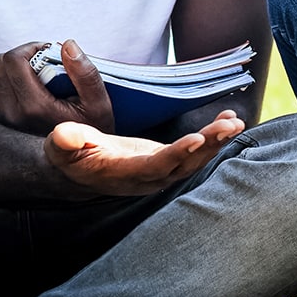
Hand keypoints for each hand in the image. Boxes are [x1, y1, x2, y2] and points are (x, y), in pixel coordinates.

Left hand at [0, 39, 114, 133]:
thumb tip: (67, 45)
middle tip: (39, 62)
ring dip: (4, 70)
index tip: (46, 52)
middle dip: (19, 57)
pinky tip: (11, 89)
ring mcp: (0, 123)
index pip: (12, 60)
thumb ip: (85, 72)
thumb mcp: (98, 102)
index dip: (29, 48)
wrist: (80, 164)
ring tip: (27, 75)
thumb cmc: (90, 131)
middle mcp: (12, 115)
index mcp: (34, 106)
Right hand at [44, 110, 244, 195]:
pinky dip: (212, 137)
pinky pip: (194, 152)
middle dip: (207, 147)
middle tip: (228, 127)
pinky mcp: (166, 161)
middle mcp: (146, 177)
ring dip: (216, 142)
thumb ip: (66, 141)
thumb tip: (65, 134)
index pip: (155, 166)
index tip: (196, 140)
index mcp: (123, 173)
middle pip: (183, 165)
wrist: (77, 167)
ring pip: (194, 160)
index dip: (176, 156)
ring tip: (235, 122)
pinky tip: (229, 119)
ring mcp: (159, 171)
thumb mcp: (61, 145)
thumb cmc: (69, 154)